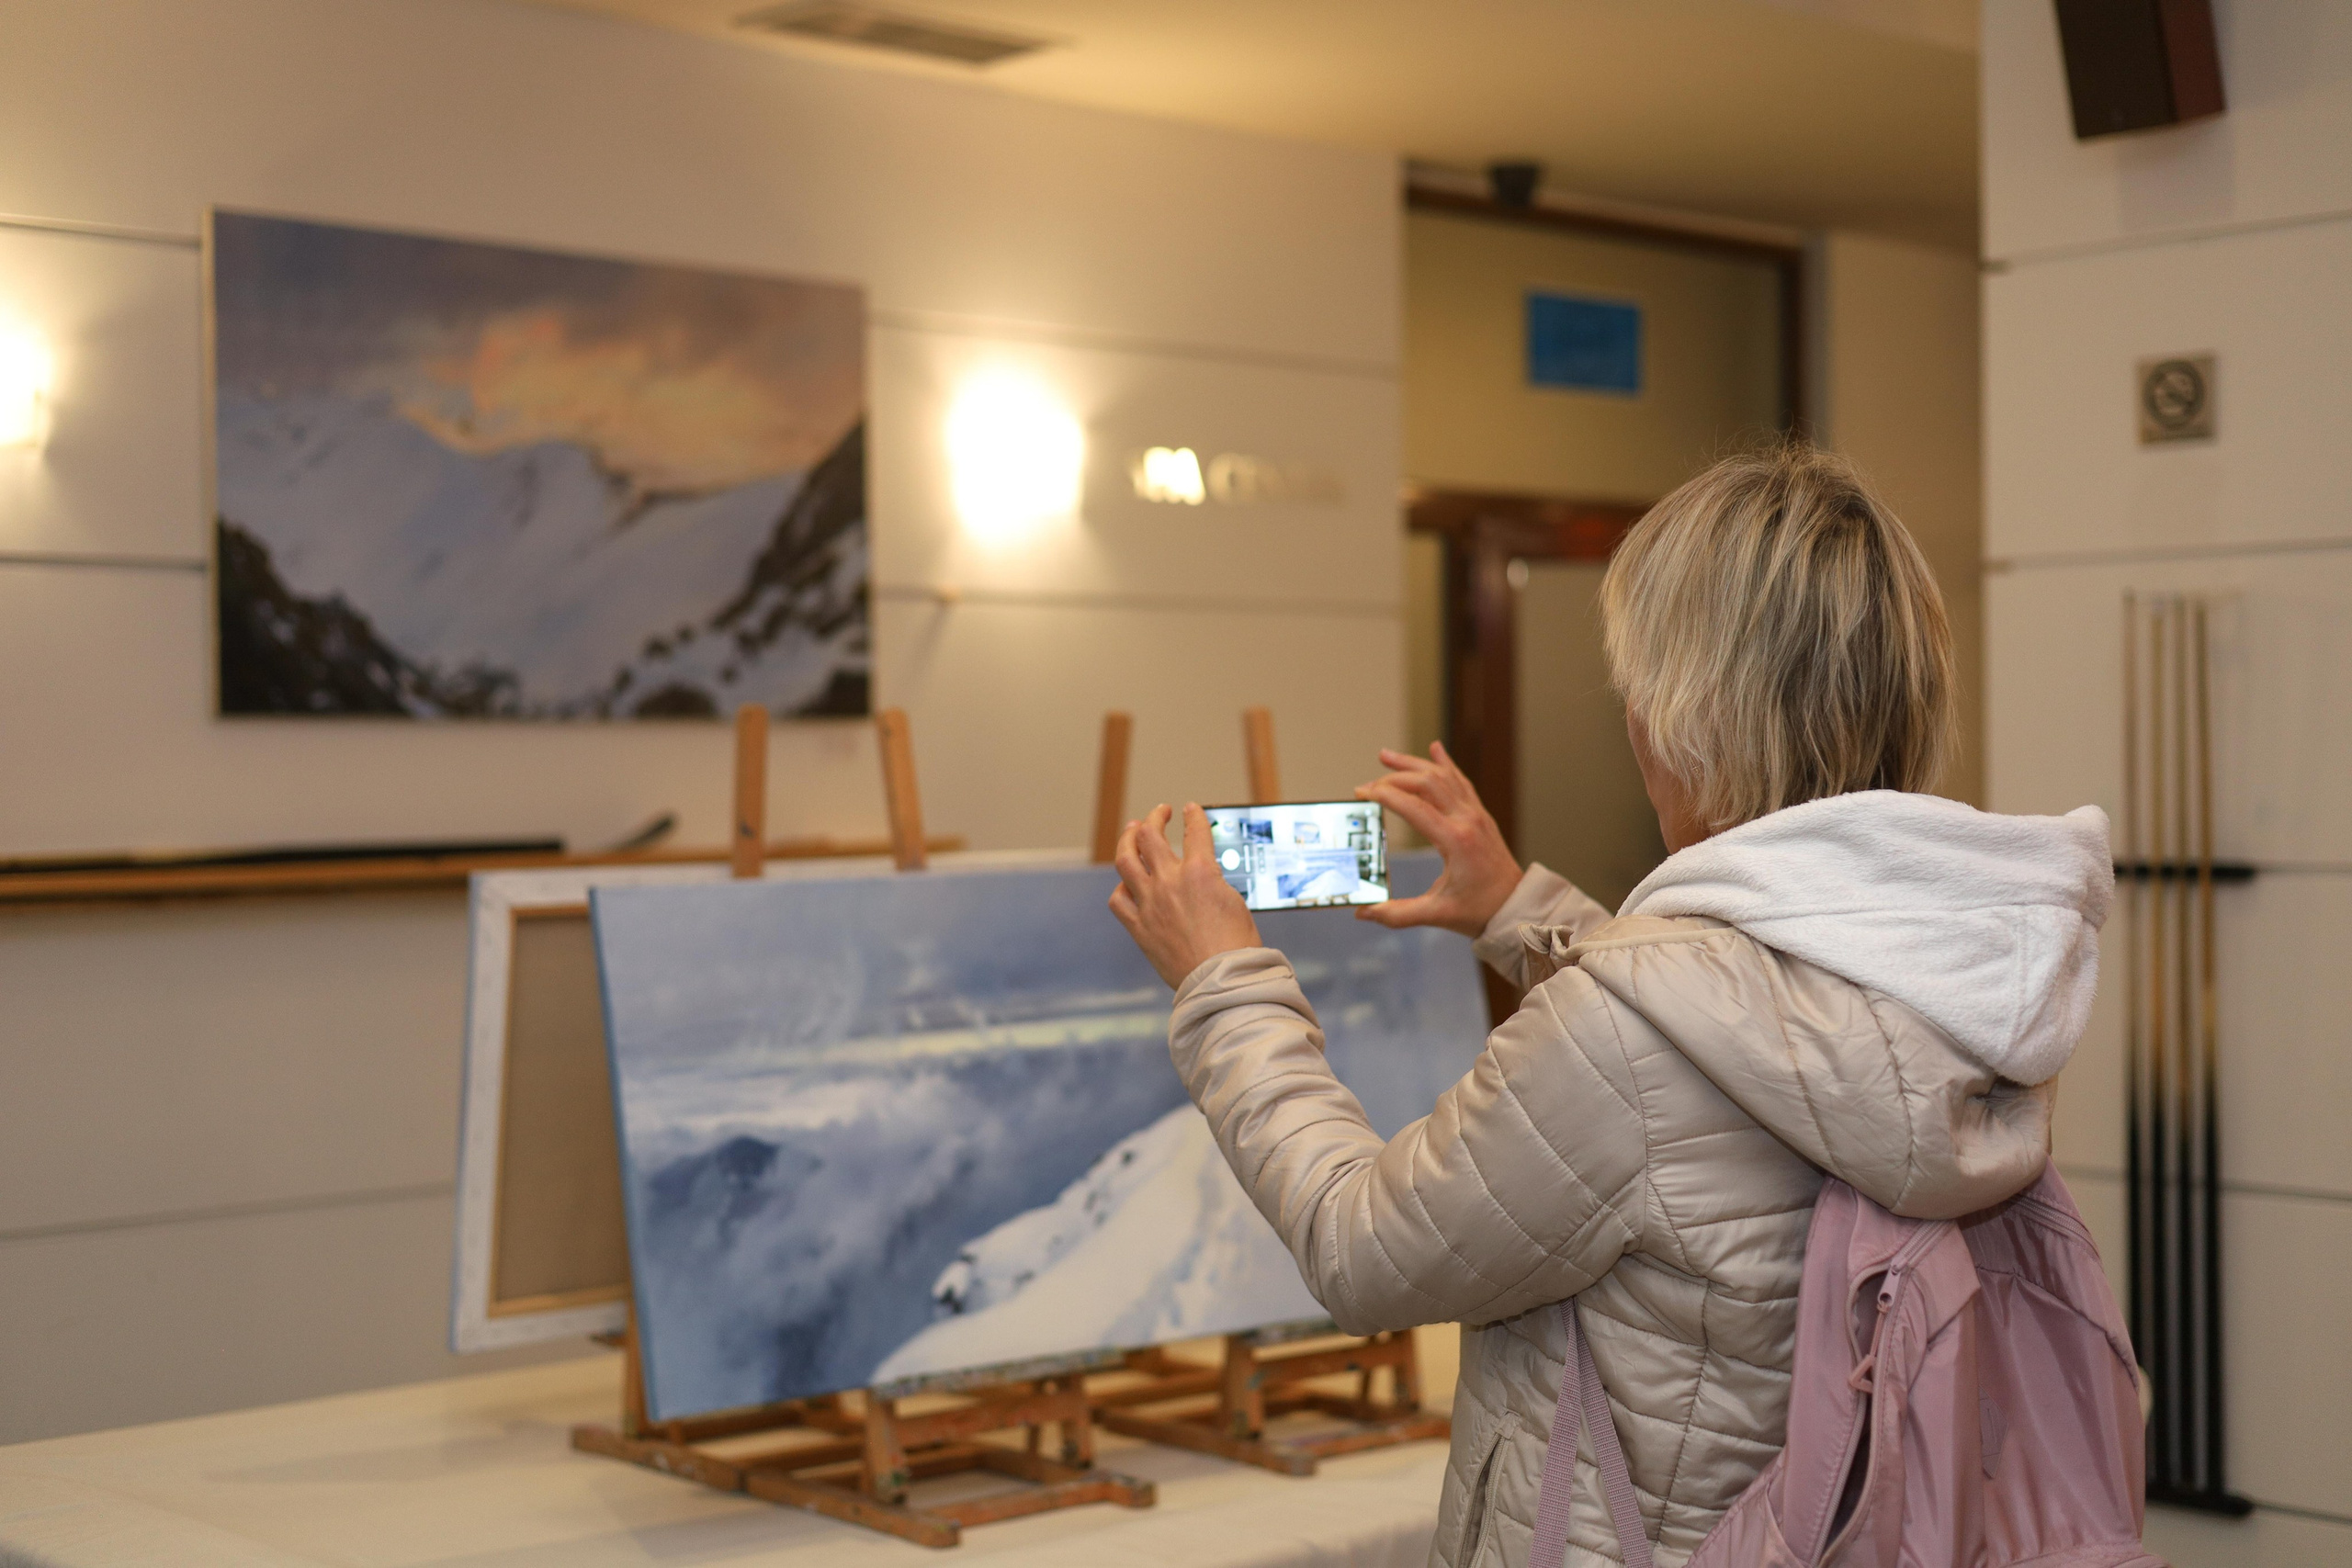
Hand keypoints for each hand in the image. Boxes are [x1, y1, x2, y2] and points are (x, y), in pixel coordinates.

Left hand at [1110, 803, 1264, 987]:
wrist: (1222, 980)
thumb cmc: (1236, 947)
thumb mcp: (1233, 900)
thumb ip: (1212, 881)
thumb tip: (1202, 876)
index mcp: (1201, 872)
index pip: (1195, 831)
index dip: (1194, 816)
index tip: (1190, 809)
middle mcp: (1170, 882)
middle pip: (1150, 835)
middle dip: (1154, 818)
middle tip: (1159, 814)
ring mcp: (1150, 903)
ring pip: (1125, 859)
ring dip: (1127, 840)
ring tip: (1131, 831)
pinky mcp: (1139, 927)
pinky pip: (1118, 900)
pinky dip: (1121, 887)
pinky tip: (1127, 884)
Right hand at [1355, 743, 1521, 936]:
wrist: (1516, 906)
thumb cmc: (1481, 910)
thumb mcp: (1437, 914)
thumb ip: (1398, 914)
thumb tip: (1363, 913)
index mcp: (1456, 841)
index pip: (1414, 807)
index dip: (1385, 796)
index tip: (1362, 792)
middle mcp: (1467, 820)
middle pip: (1427, 783)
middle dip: (1394, 777)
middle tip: (1368, 784)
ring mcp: (1476, 814)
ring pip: (1443, 776)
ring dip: (1414, 763)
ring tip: (1386, 756)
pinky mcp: (1480, 815)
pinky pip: (1461, 781)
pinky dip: (1446, 764)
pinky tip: (1435, 749)